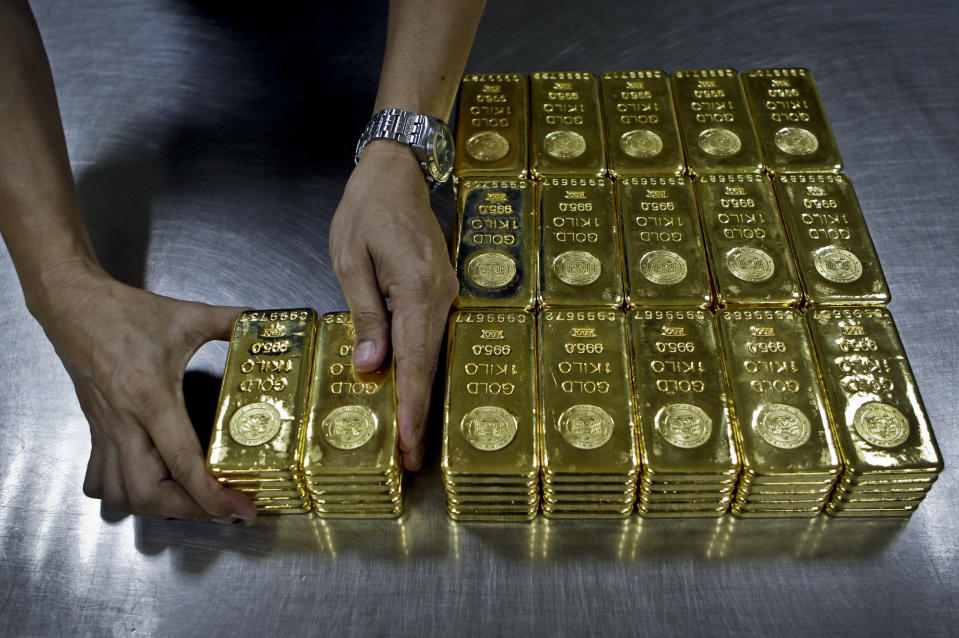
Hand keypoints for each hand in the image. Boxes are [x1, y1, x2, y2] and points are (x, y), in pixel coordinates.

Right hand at [32, 261, 255, 521]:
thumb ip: (233, 321)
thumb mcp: (189, 315)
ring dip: (156, 509)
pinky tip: (149, 488)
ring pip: (121, 495)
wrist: (73, 304)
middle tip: (223, 510)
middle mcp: (126, 423)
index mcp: (152, 398)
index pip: (183, 463)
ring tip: (191, 503)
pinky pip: (100, 481)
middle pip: (149, 494)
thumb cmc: (125, 312)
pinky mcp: (96, 432)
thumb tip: (267, 324)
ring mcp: (106, 431)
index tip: (239, 509)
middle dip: (188, 512)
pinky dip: (123, 496)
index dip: (212, 495)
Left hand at [329, 141, 457, 470]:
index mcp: (416, 289)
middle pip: (431, 365)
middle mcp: (440, 296)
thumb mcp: (350, 260)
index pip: (414, 361)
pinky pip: (433, 337)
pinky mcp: (441, 291)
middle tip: (411, 459)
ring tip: (410, 435)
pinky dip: (423, 368)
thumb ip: (365, 315)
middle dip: (420, 414)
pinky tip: (412, 389)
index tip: (408, 445)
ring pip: (434, 354)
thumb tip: (370, 367)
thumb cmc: (365, 210)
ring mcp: (447, 293)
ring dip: (423, 395)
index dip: (411, 407)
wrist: (396, 173)